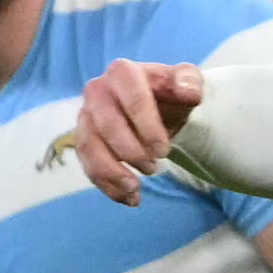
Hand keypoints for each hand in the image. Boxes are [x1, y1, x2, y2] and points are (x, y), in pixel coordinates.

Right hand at [77, 58, 205, 204]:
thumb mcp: (186, 82)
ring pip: (88, 146)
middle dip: (130, 151)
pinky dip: (106, 185)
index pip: (132, 98)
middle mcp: (97, 91)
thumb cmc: (170, 93)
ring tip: (135, 191)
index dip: (147, 126)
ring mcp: (86, 116)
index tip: (164, 151)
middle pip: (107, 124)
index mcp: (123, 72)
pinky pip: (86, 164)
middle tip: (154, 168)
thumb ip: (189, 81)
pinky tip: (129, 199)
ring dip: (111, 172)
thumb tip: (189, 92)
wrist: (157, 105)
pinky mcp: (83, 140)